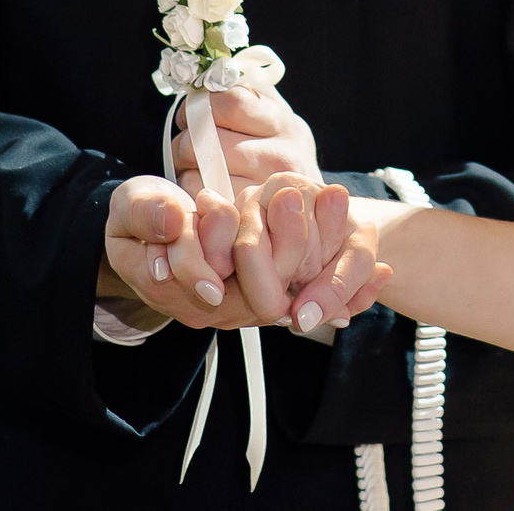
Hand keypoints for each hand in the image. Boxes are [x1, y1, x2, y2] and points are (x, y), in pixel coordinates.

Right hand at [101, 172, 390, 332]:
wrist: (137, 236)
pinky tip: (382, 276)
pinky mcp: (257, 297)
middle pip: (268, 301)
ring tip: (378, 259)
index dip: (262, 254)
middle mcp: (212, 308)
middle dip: (309, 263)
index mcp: (180, 289)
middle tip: (339, 206)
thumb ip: (151, 214)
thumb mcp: (131, 207)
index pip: (226, 287)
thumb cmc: (134, 220)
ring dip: (335, 286)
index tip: (297, 206)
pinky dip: (341, 296)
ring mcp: (236, 306)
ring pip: (291, 307)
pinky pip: (299, 303)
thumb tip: (178, 218)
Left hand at [172, 83, 319, 191]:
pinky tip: (204, 188)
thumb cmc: (278, 149)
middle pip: (209, 139)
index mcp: (282, 122)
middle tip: (185, 145)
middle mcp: (282, 155)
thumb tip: (206, 75)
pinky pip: (203, 199)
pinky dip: (194, 192)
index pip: (230, 101)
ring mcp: (266, 189)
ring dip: (185, 168)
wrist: (305, 202)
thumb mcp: (272, 112)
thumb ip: (245, 90)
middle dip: (186, 140)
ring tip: (196, 167)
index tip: (193, 113)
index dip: (200, 105)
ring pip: (200, 171)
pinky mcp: (249, 215)